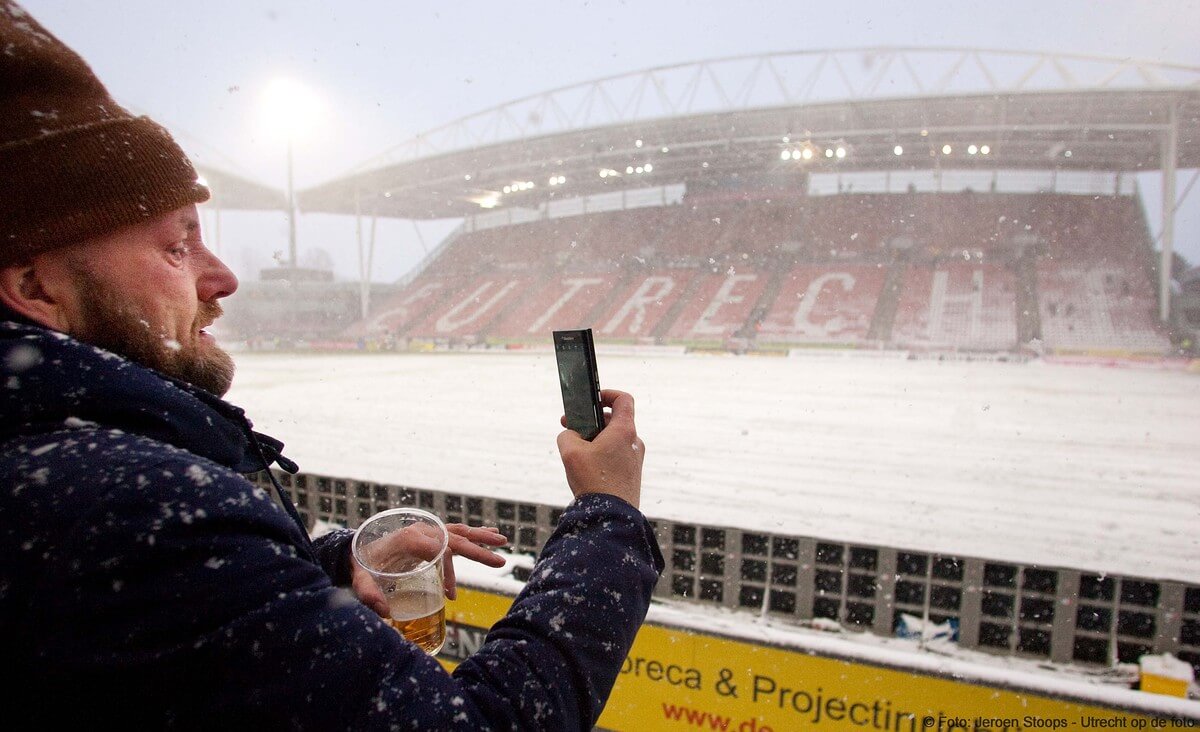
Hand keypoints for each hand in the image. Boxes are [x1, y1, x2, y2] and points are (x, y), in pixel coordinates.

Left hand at [351, 524, 507, 617]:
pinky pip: (455, 531)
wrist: (357, 547)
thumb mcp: (360, 578)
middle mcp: (422, 530)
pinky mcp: (430, 533)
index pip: (439, 552)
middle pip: (455, 539)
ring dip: (481, 537)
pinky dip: (473, 533)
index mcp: (409, 538)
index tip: (450, 595)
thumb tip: (383, 612)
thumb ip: (369, 593)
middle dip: (478, 552)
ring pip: (459, 531)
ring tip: (503, 540)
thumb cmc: (362, 564)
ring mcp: (427, 529)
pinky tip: (491, 532)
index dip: (449, 573)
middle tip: (500, 563)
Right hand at [557, 389, 644, 508]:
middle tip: (570, 427)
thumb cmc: (593, 481)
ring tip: (575, 452)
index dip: (608, 394)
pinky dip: (601, 454)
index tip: (592, 399)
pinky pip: (615, 456)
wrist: (610, 516)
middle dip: (591, 421)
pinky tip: (585, 468)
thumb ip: (567, 435)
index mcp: (625, 431)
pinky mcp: (631, 474)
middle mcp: (634, 443)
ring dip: (594, 439)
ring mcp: (634, 459)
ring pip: (613, 440)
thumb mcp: (570, 451)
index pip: (624, 399)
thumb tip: (571, 436)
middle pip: (614, 420)